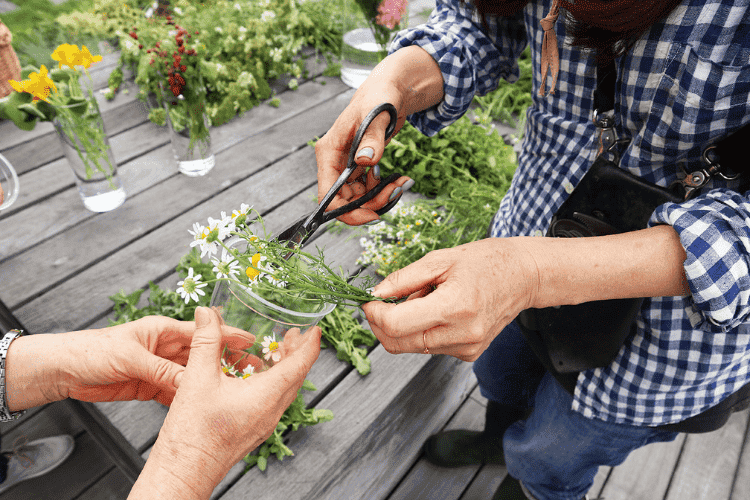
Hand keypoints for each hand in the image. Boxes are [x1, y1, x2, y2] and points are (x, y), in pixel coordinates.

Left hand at [55, 315, 252, 405]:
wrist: (64, 370)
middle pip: (203, 354)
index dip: (227, 335)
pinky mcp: (150, 385)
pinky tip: (202, 405)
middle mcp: (165, 348)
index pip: (202, 332)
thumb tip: (190, 381)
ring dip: (209, 381)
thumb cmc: (92, 352)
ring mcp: (159, 367)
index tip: (251, 341)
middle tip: (251, 370)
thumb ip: (162, 370)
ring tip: (232, 390)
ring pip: (192, 375)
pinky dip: (188, 398)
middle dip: (226, 361)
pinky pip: (176, 392)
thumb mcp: (130, 359)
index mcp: (162, 331)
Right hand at [130, 307, 320, 498]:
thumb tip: (207, 313)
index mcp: (267, 396)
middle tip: (293, 334)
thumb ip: (206, 341)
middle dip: (297, 352)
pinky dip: (273, 383)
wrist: (185, 471)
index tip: (315, 330)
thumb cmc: (192, 433)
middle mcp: (272, 411)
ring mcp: (265, 423)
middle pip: (296, 376)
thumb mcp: (197, 378)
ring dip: (285, 368)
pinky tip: (256, 377)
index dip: (310, 345)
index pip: (300, 365)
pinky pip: (274, 401)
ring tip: (276, 351)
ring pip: (285, 390)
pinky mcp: (254, 430)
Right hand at [315, 79, 411, 225]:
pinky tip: (399, 178)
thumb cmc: (380, 96)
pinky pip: (368, 189)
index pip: (328, 194)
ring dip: (380, 197)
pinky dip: (384, 189)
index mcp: (329, 151)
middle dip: (370, 203)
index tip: (372, 215)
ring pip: (358, 198)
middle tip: (394, 192)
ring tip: (400, 183)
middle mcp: (334, 162)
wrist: (391, 90)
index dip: (346, 211)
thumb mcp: (377, 114)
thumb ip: (372, 138)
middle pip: (345, 200)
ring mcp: (347, 166)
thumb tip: (365, 161)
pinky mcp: (359, 167)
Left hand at [362, 238, 539, 361]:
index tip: (369, 301)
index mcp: (454, 307)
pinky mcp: (468, 353)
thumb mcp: (440, 259)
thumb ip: (403, 279)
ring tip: (423, 299)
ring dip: (404, 326)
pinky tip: (437, 310)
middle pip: (398, 344)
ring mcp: (466, 348)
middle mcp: (461, 334)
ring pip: (412, 347)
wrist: (524, 276)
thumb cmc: (488, 262)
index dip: (374, 314)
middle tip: (383, 302)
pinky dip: (422, 331)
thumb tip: (376, 293)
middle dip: (381, 324)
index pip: (395, 326)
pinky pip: (429, 347)